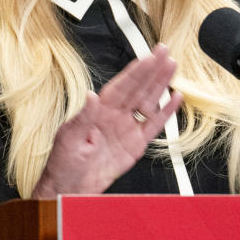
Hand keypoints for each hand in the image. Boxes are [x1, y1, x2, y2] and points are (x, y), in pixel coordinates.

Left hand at [31, 43, 182, 197]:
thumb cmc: (63, 162)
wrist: (70, 188)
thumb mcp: (69, 138)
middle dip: (152, 69)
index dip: (136, 71)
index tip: (149, 57)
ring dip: (160, 84)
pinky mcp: (135, 145)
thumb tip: (91, 96)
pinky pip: (153, 125)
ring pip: (148, 101)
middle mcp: (114, 115)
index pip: (121, 86)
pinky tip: (176, 98)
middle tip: (165, 51)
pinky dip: (166, 112)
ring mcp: (126, 128)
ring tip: (172, 66)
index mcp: (98, 110)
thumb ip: (83, 117)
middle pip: (137, 88)